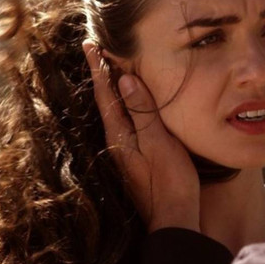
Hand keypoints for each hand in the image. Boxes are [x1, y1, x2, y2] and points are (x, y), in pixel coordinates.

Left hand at [83, 41, 200, 232]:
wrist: (174, 218)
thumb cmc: (169, 182)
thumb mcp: (157, 143)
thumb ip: (142, 111)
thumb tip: (125, 79)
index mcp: (119, 135)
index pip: (105, 94)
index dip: (98, 68)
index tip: (89, 44)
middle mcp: (118, 141)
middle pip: (107, 100)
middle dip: (102, 74)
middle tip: (96, 48)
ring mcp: (127, 150)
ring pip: (116, 110)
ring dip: (113, 87)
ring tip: (111, 67)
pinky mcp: (138, 156)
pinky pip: (127, 121)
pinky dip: (126, 103)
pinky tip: (133, 102)